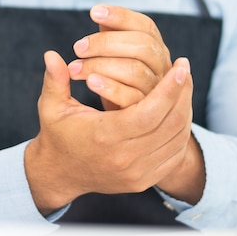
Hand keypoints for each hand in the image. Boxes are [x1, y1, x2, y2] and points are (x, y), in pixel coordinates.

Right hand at [24, 50, 193, 215]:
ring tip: (184, 86)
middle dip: (182, 94)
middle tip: (185, 70)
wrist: (60, 173)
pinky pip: (173, 155)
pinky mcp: (143, 180)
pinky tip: (179, 109)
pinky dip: (181, 131)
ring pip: (176, 139)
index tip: (180, 66)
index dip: (169, 89)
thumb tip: (51, 54)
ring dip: (185, 110)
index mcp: (104, 137)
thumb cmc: (58, 134)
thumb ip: (55, 80)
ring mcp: (136, 173)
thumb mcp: (51, 107)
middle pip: (170, 124)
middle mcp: (124, 158)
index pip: (149, 113)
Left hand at [68, 5, 171, 109]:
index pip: (145, 26)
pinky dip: (109, 87)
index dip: (121, 16)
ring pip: (136, 70)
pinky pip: (131, 97)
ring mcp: (155, 92)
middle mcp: (161, 68)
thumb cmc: (111, 85)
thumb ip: (106, 37)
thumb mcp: (109, 57)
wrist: (114, 127)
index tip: (93, 12)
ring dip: (101, 65)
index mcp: (154, 50)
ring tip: (74, 69)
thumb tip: (97, 14)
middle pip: (143, 46)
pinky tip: (89, 83)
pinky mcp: (144, 114)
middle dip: (107, 42)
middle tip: (77, 47)